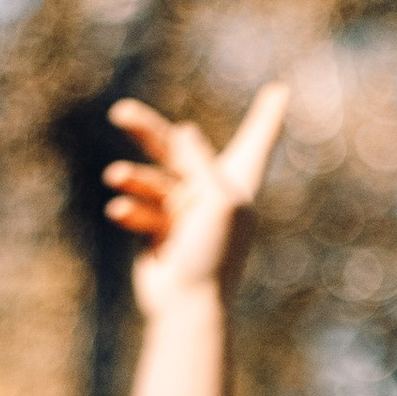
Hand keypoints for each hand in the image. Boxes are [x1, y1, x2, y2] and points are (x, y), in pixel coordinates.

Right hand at [103, 85, 287, 315]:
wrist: (187, 305)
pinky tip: (120, 213)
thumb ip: (200, 163)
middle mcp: (211, 193)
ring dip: (133, 179)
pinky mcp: (159, 230)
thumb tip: (184, 132)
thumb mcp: (215, 201)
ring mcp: (183, 211)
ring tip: (116, 178)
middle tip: (121, 113)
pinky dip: (131, 210)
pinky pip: (141, 209)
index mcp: (235, 184)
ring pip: (152, 180)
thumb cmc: (212, 254)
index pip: (255, 141)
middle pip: (179, 149)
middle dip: (148, 130)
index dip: (266, 117)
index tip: (280, 91)